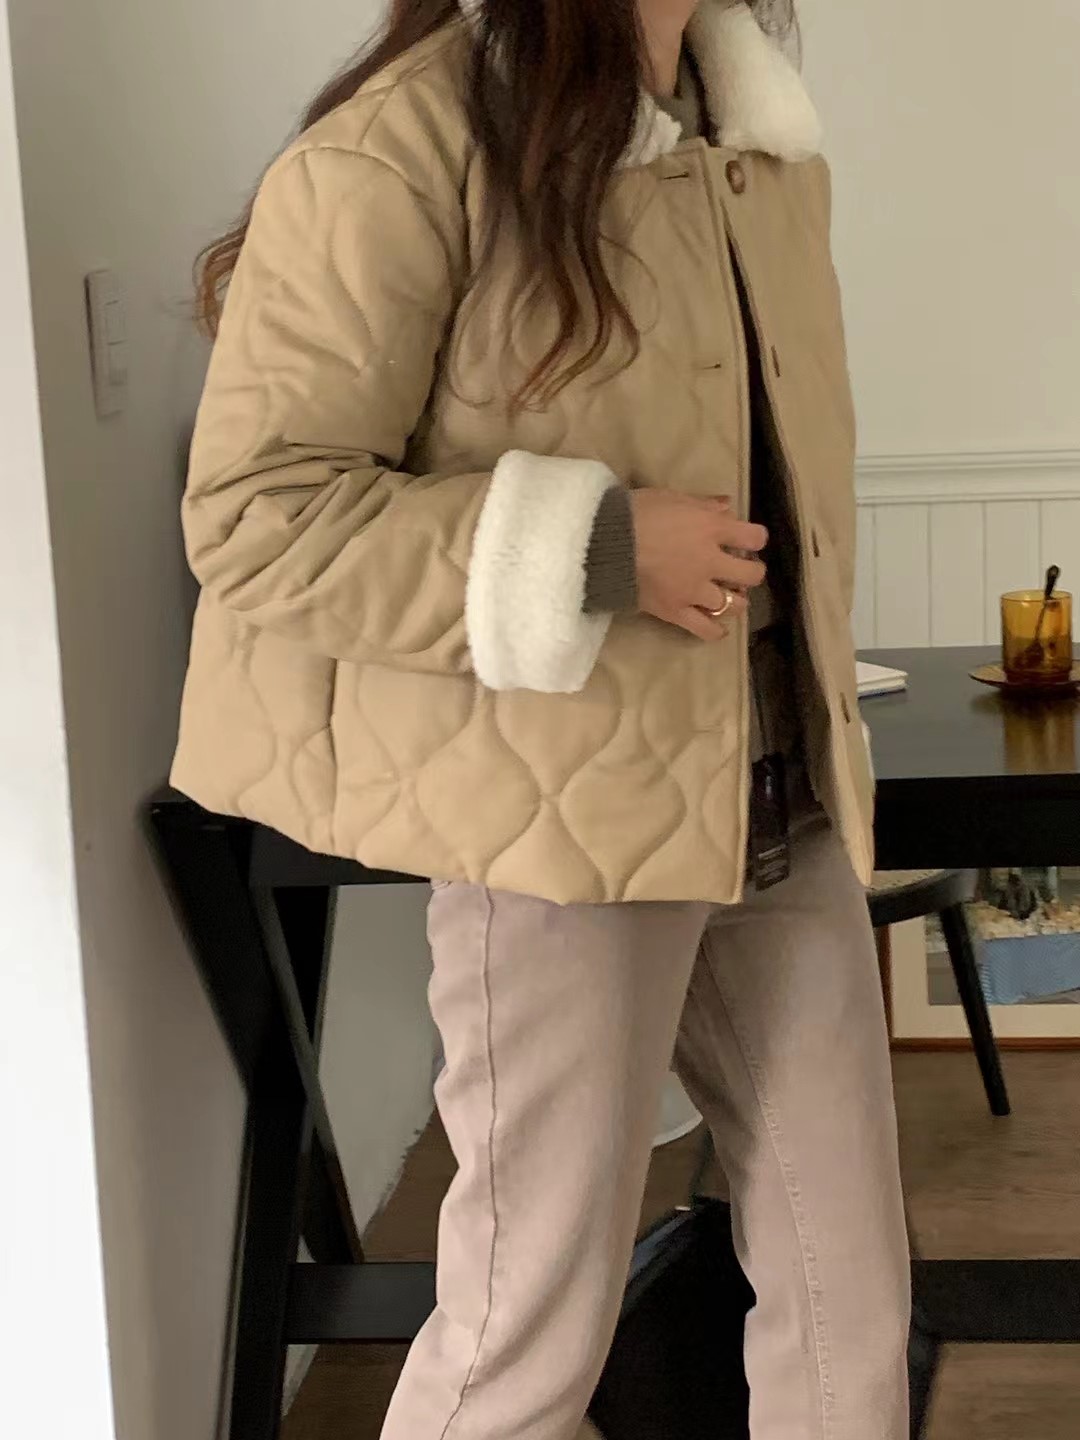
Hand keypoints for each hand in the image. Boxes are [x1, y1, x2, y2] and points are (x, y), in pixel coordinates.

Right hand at [630, 490, 766, 639]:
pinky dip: (716, 630)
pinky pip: (706, 629)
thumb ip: (704, 504)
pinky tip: (719, 627)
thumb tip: (728, 506)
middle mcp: (710, 562)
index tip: (746, 540)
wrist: (604, 544)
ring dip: (736, 600)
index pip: (754, 537)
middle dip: (751, 572)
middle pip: (751, 574)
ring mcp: (695, 590)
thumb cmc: (636, 513)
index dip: (755, 538)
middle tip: (740, 570)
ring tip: (728, 596)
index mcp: (712, 529)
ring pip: (734, 605)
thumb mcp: (672, 497)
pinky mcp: (676, 612)